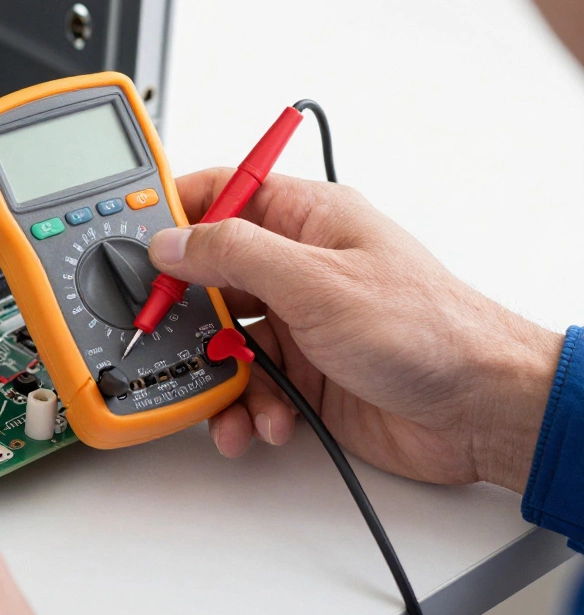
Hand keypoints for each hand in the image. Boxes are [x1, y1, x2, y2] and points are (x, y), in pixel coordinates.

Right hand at [150, 169, 561, 491]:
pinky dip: (246, 409)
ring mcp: (300, 323)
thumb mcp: (318, 282)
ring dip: (217, 375)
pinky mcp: (304, 376)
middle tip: (159, 333)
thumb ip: (235, 255)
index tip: (133, 241)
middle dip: (184, 312)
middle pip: (210, 276)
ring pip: (224, 340)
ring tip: (230, 397)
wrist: (480, 411)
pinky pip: (249, 386)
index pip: (223, 193)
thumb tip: (171, 240)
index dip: (175, 211)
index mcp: (308, 221)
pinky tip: (266, 422)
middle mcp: (299, 268)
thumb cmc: (430, 330)